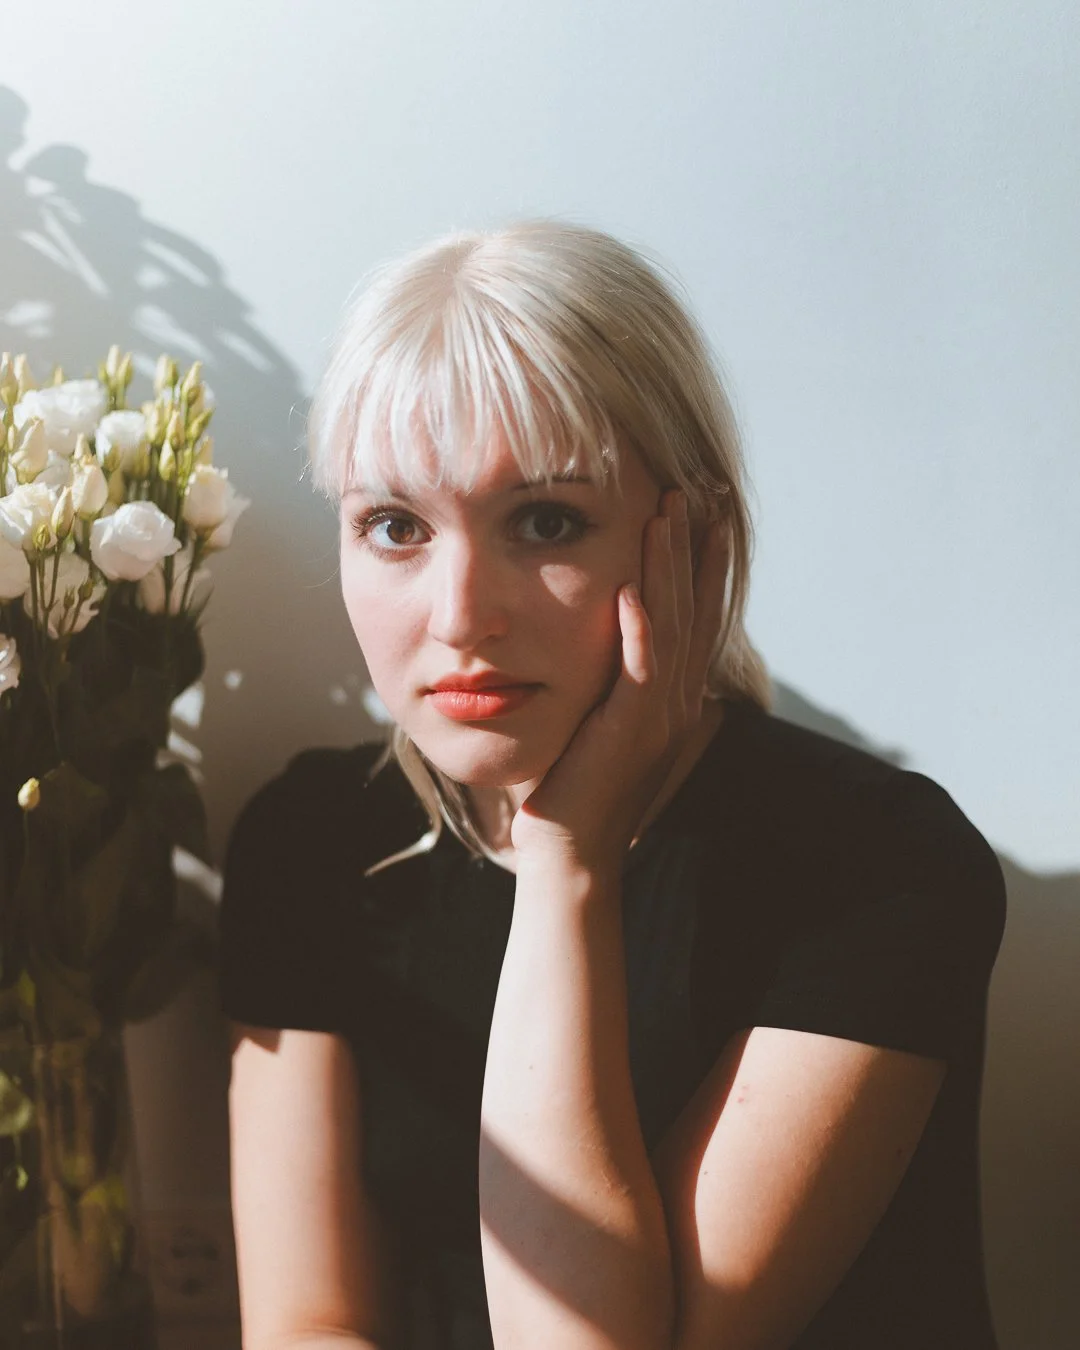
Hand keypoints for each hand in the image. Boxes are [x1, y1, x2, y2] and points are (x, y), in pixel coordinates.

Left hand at [509, 488, 728, 874]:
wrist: (570, 845)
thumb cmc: (577, 781)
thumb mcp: (605, 717)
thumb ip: (620, 675)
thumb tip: (618, 630)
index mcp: (674, 693)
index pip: (696, 612)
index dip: (702, 560)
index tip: (702, 509)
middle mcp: (678, 699)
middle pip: (695, 607)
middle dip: (694, 546)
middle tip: (694, 490)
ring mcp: (658, 716)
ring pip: (673, 627)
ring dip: (668, 568)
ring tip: (666, 513)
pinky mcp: (630, 732)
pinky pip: (640, 673)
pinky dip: (638, 631)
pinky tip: (628, 591)